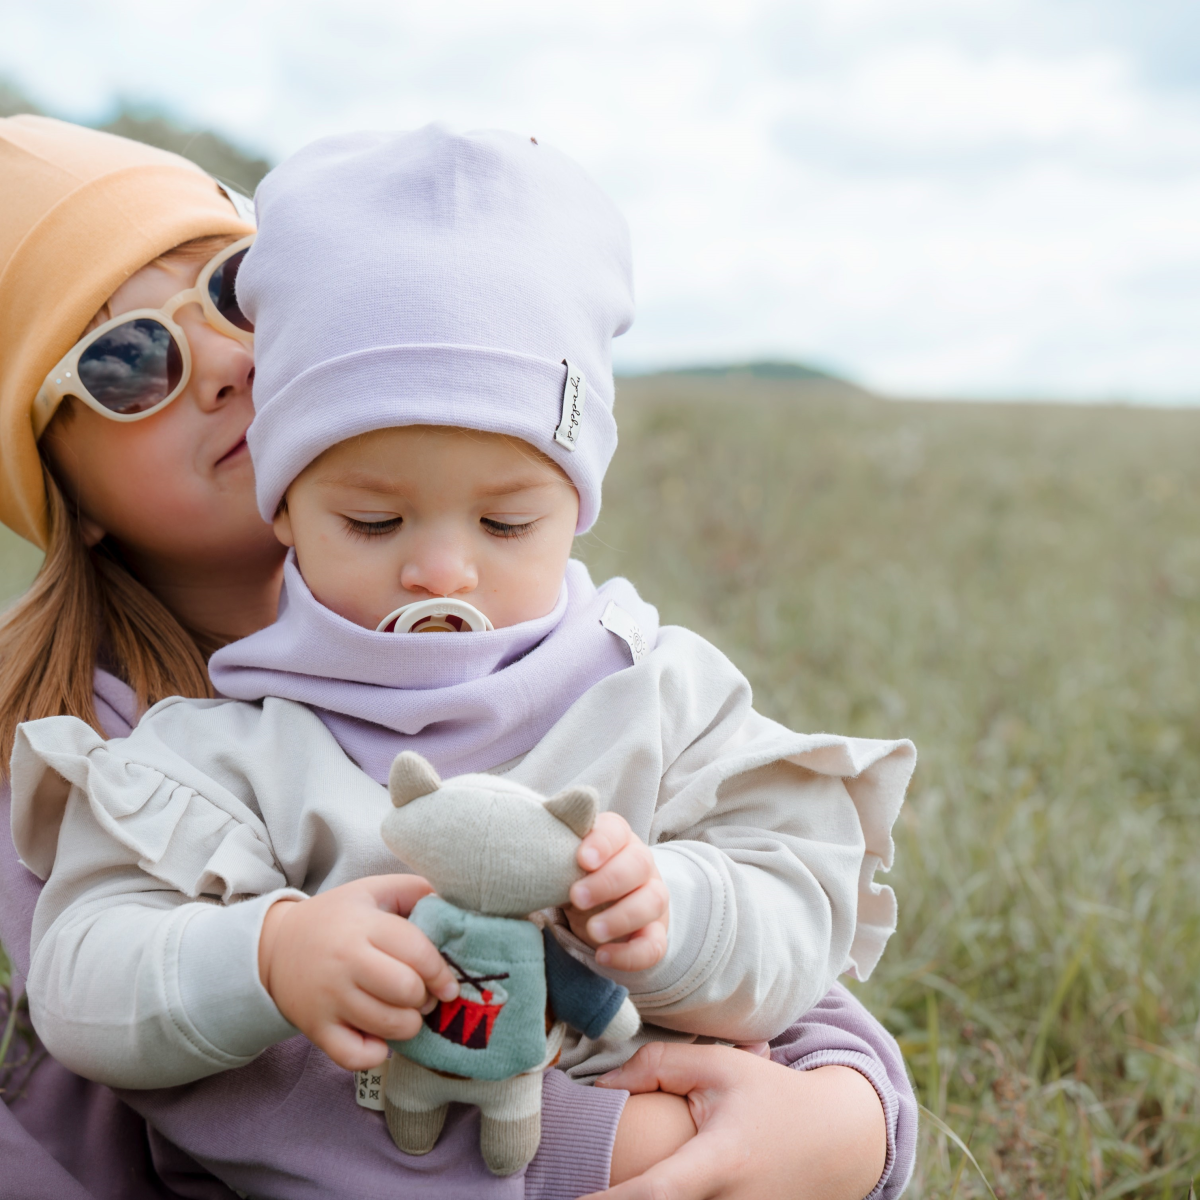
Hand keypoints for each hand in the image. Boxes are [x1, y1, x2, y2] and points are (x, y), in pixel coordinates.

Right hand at [257, 875, 458, 1071]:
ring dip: (409, 1025)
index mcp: (363, 925)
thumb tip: (450, 904)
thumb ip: (413, 890)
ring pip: (389, 1026)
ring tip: (405, 1013)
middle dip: (426, 998)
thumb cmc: (336, 919)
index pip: (416, 951)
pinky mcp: (316, 1030)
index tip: (448, 982)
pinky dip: (376, 1054)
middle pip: (406, 990)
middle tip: (422, 995)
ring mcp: (329, 999)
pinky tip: (380, 1038)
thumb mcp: (371, 891)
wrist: (274, 947)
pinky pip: (355, 1057)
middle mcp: (346, 962)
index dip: (441, 971)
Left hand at [565, 811, 668, 970]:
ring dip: (622, 917)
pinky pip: (653, 945)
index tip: (582, 859)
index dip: (602, 843)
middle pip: (638, 864)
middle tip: (577, 897)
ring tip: (593, 931)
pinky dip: (631, 955)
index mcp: (617, 839)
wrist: (600, 907)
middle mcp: (640, 864)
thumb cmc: (576, 875)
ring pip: (652, 902)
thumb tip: (533, 833)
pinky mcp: (654, 933)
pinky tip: (603, 956)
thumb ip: (554, 842)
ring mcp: (652, 898)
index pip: (616, 830)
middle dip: (608, 882)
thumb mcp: (564, 857)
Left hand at [590, 1043, 886, 1199]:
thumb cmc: (771, 1096)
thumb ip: (658, 1065)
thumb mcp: (720, 1066)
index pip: (657, 1192)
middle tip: (567, 1187)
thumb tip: (601, 1086)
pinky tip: (638, 1188)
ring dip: (640, 1197)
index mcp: (721, 1161)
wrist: (838, 1141)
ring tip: (603, 1186)